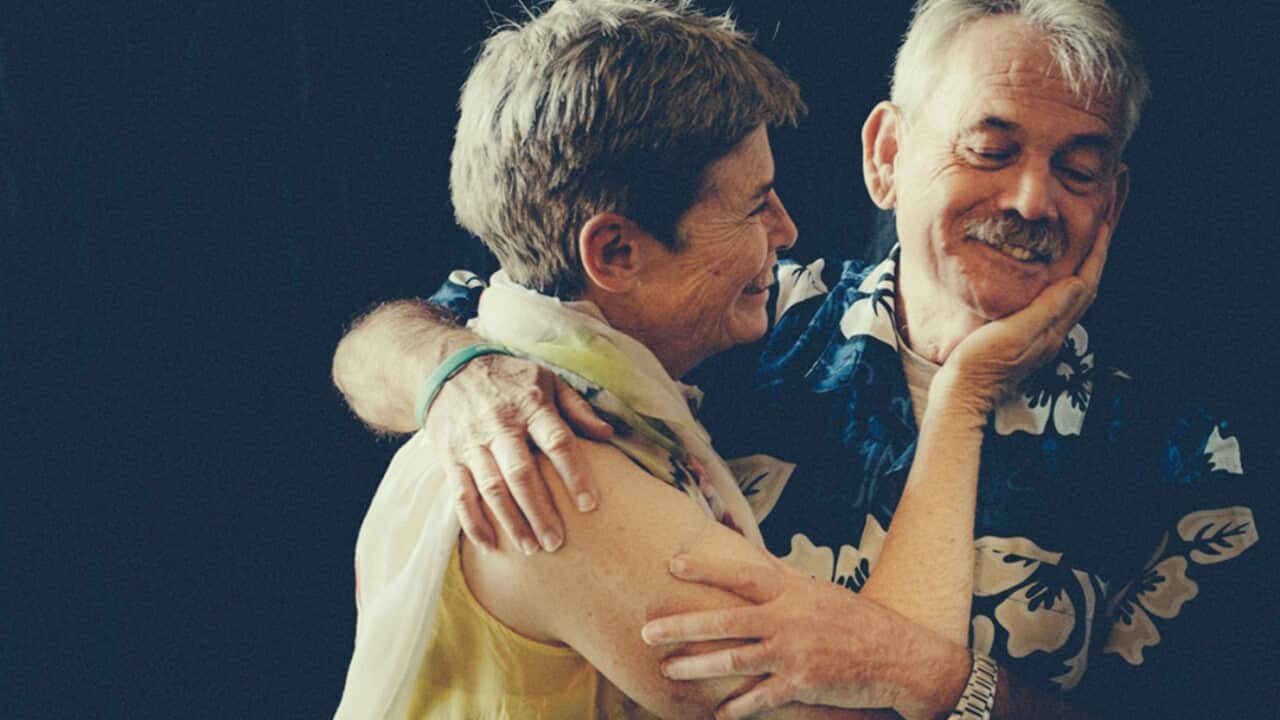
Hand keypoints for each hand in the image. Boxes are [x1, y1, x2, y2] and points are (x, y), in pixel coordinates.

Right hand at [425, 354, 612, 553]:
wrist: (448, 368)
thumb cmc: (510, 379)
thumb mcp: (547, 380)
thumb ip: (577, 408)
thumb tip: (608, 433)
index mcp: (530, 405)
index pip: (556, 442)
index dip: (574, 474)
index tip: (589, 505)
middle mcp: (500, 426)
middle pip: (521, 473)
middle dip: (539, 511)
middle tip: (557, 543)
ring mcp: (472, 444)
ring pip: (491, 489)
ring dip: (511, 522)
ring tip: (531, 549)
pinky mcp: (450, 458)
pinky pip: (460, 495)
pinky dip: (473, 522)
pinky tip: (491, 545)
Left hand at [640, 551, 969, 719]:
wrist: (899, 656)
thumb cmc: (855, 620)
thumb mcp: (818, 590)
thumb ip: (782, 576)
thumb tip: (751, 555)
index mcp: (792, 591)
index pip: (740, 574)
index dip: (705, 568)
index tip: (671, 565)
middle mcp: (789, 619)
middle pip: (725, 622)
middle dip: (682, 627)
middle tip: (647, 632)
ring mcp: (795, 653)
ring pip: (735, 661)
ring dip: (697, 667)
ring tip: (668, 669)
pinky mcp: (803, 685)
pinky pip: (762, 698)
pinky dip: (739, 707)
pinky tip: (719, 713)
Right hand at [936, 223, 1110, 413]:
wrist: (962, 395)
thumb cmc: (980, 363)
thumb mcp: (1012, 333)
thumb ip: (1045, 309)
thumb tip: (1078, 281)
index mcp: (1052, 330)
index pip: (1084, 286)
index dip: (1095, 256)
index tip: (1102, 228)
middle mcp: (1052, 336)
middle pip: (1083, 292)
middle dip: (1093, 261)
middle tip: (1097, 232)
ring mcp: (1039, 341)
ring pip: (1070, 301)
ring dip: (1079, 272)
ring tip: (1078, 249)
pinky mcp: (1025, 343)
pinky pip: (1053, 308)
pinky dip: (1060, 287)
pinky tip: (1047, 280)